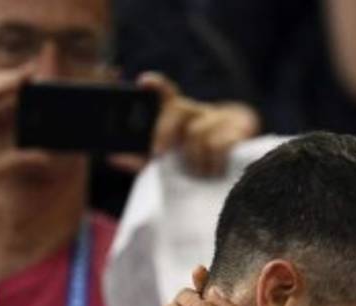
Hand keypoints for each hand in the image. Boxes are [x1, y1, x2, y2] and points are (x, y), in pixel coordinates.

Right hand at [0, 66, 50, 215]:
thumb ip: (19, 161)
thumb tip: (48, 159)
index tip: (57, 102)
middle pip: (7, 96)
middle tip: (49, 82)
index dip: (35, 106)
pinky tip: (11, 82)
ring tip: (33, 74)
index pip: (18, 114)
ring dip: (12, 80)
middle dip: (25, 87)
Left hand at [112, 72, 259, 176]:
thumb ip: (141, 159)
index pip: (168, 93)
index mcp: (180, 114)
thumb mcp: (171, 159)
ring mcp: (221, 117)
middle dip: (164, 131)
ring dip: (194, 159)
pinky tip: (216, 171)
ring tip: (198, 173)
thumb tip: (111, 158)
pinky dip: (213, 162)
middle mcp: (199, 110)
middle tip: (158, 153)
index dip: (157, 85)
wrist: (244, 161)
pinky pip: (220, 144)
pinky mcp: (241, 128)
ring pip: (197, 133)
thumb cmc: (199, 160)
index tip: (143, 81)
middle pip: (178, 110)